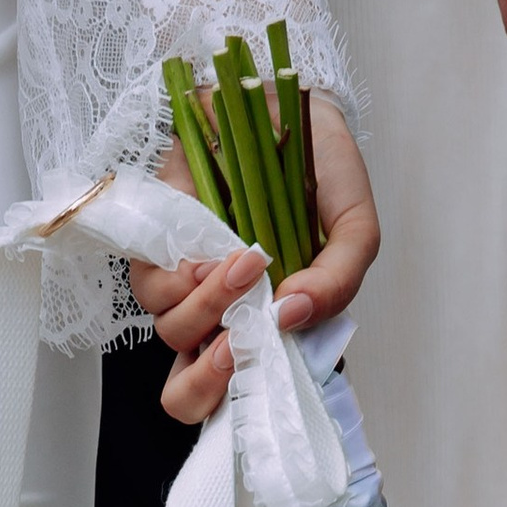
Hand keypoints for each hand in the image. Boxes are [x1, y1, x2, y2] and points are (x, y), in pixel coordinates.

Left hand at [127, 99, 380, 428]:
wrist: (285, 99)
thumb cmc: (319, 170)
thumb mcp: (353, 227)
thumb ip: (338, 281)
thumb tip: (292, 315)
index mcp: (264, 328)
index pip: (236, 398)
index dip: (240, 406)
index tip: (269, 379)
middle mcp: (220, 318)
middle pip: (184, 394)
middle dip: (208, 382)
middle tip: (238, 345)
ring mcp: (186, 285)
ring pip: (174, 334)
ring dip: (210, 308)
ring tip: (250, 263)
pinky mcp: (156, 245)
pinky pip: (153, 285)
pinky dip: (185, 276)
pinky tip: (217, 251)